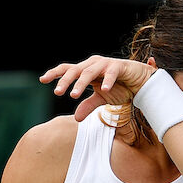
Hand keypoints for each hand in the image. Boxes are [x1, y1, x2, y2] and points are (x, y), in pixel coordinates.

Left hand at [39, 55, 155, 121]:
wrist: (140, 82)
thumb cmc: (120, 87)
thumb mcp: (101, 99)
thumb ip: (88, 105)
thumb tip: (76, 118)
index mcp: (87, 70)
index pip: (68, 69)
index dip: (55, 74)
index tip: (42, 80)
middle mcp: (93, 64)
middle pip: (75, 70)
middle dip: (65, 81)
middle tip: (58, 92)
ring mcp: (106, 64)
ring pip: (89, 72)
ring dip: (80, 83)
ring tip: (73, 95)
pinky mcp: (119, 66)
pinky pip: (111, 73)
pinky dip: (107, 80)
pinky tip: (104, 88)